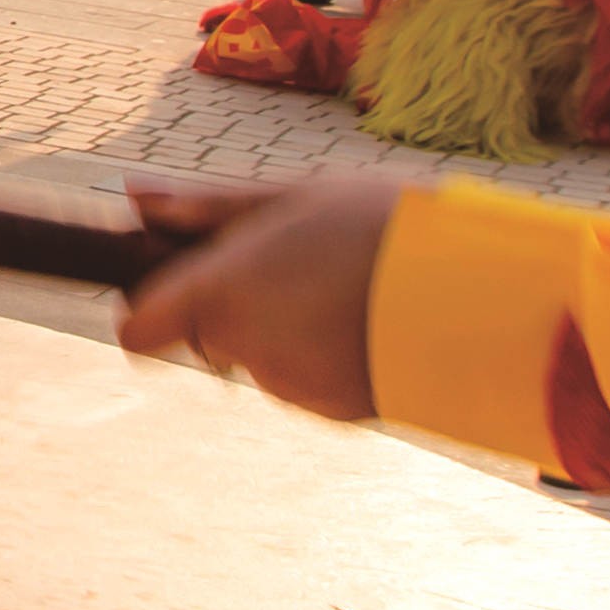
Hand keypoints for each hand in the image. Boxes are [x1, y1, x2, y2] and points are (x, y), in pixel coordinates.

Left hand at [115, 167, 415, 418]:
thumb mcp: (291, 197)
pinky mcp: (330, 412)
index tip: (177, 289)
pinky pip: (306, 382)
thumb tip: (135, 198)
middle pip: (205, 338)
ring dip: (285, 331)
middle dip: (235, 309)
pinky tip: (363, 322)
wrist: (475, 295)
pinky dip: (323, 357)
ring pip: (260, 360)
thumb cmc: (378, 227)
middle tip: (298, 267)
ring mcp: (288, 386)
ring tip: (344, 289)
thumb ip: (205, 206)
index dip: (149, 312)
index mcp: (221, 291)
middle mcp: (244, 348)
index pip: (139, 332)